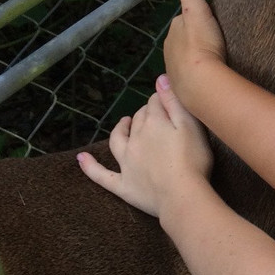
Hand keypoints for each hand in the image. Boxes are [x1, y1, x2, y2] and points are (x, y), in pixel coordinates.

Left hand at [78, 78, 213, 219]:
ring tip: (124, 123)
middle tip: (158, 114)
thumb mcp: (191, 125)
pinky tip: (80, 159)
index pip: (154, 103)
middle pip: (138, 119)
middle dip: (146, 113)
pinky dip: (89, 166)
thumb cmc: (193, 159)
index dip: (162, 99)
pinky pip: (100, 175)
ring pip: (117, 140)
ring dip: (120, 129)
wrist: (182, 196)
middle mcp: (135, 139)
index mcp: (154, 123)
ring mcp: (126, 162)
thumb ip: (174, 102)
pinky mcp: (122, 184)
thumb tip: (160, 78)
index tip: (170, 101)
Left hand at [164, 0, 226, 100]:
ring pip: (185, 56)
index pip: (184, 19)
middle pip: (184, 38)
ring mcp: (173, 66)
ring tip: (212, 57)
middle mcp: (169, 47)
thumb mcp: (198, 11)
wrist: (199, 81)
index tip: (210, 22)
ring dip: (196, 56)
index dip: (197, 18)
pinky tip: (207, 73)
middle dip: (195, 38)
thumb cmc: (201, 43)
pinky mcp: (180, 84)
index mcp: (174, 29)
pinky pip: (188, 73)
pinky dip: (196, 71)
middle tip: (214, 40)